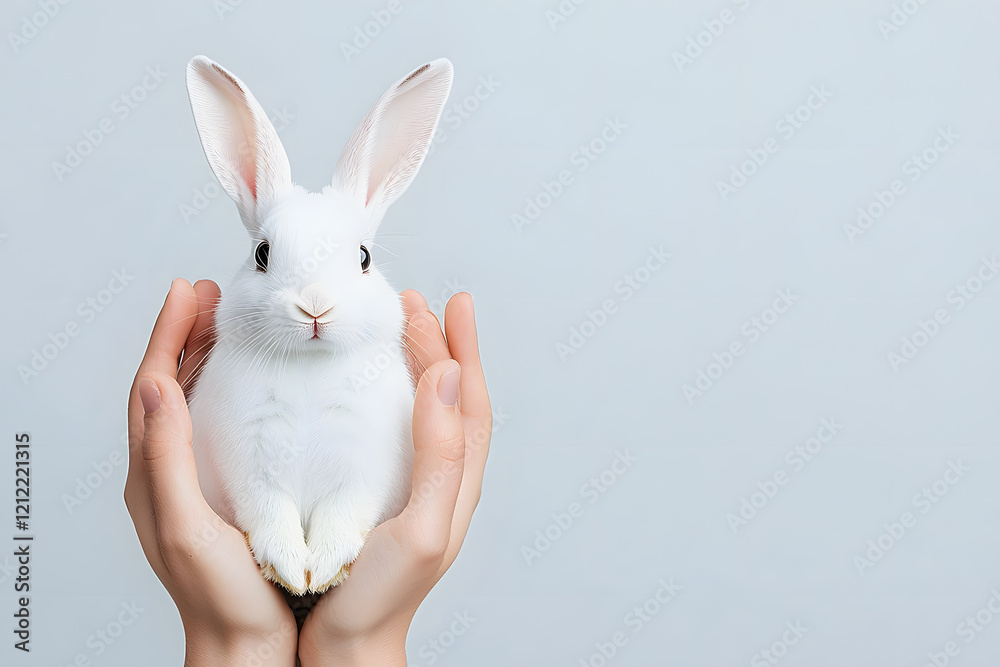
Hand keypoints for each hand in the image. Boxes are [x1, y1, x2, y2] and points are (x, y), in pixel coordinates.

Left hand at [124, 279, 296, 666]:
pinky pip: (213, 424)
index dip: (166, 336)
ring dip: (202, 358)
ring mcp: (190, 479)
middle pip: (166, 385)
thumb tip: (153, 384)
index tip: (189, 293)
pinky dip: (223, 390)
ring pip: (189, 402)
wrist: (246, 642)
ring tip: (227, 324)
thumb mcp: (185, 523)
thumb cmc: (220, 595)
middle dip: (183, 335)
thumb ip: (164, 455)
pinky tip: (248, 382)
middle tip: (211, 297)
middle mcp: (164, 471)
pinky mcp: (217, 488)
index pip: (151, 387)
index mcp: (151, 475)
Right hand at [298, 290, 491, 666]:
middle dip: (437, 345)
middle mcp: (442, 477)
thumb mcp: (423, 525)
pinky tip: (360, 389)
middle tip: (413, 305)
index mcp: (458, 479)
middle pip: (448, 395)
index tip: (451, 303)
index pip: (469, 399)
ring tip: (393, 331)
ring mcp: (412, 484)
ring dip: (414, 366)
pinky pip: (392, 431)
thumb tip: (447, 376)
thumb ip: (441, 453)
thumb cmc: (383, 597)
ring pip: (422, 410)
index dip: (463, 348)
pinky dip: (386, 398)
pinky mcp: (381, 493)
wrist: (345, 646)